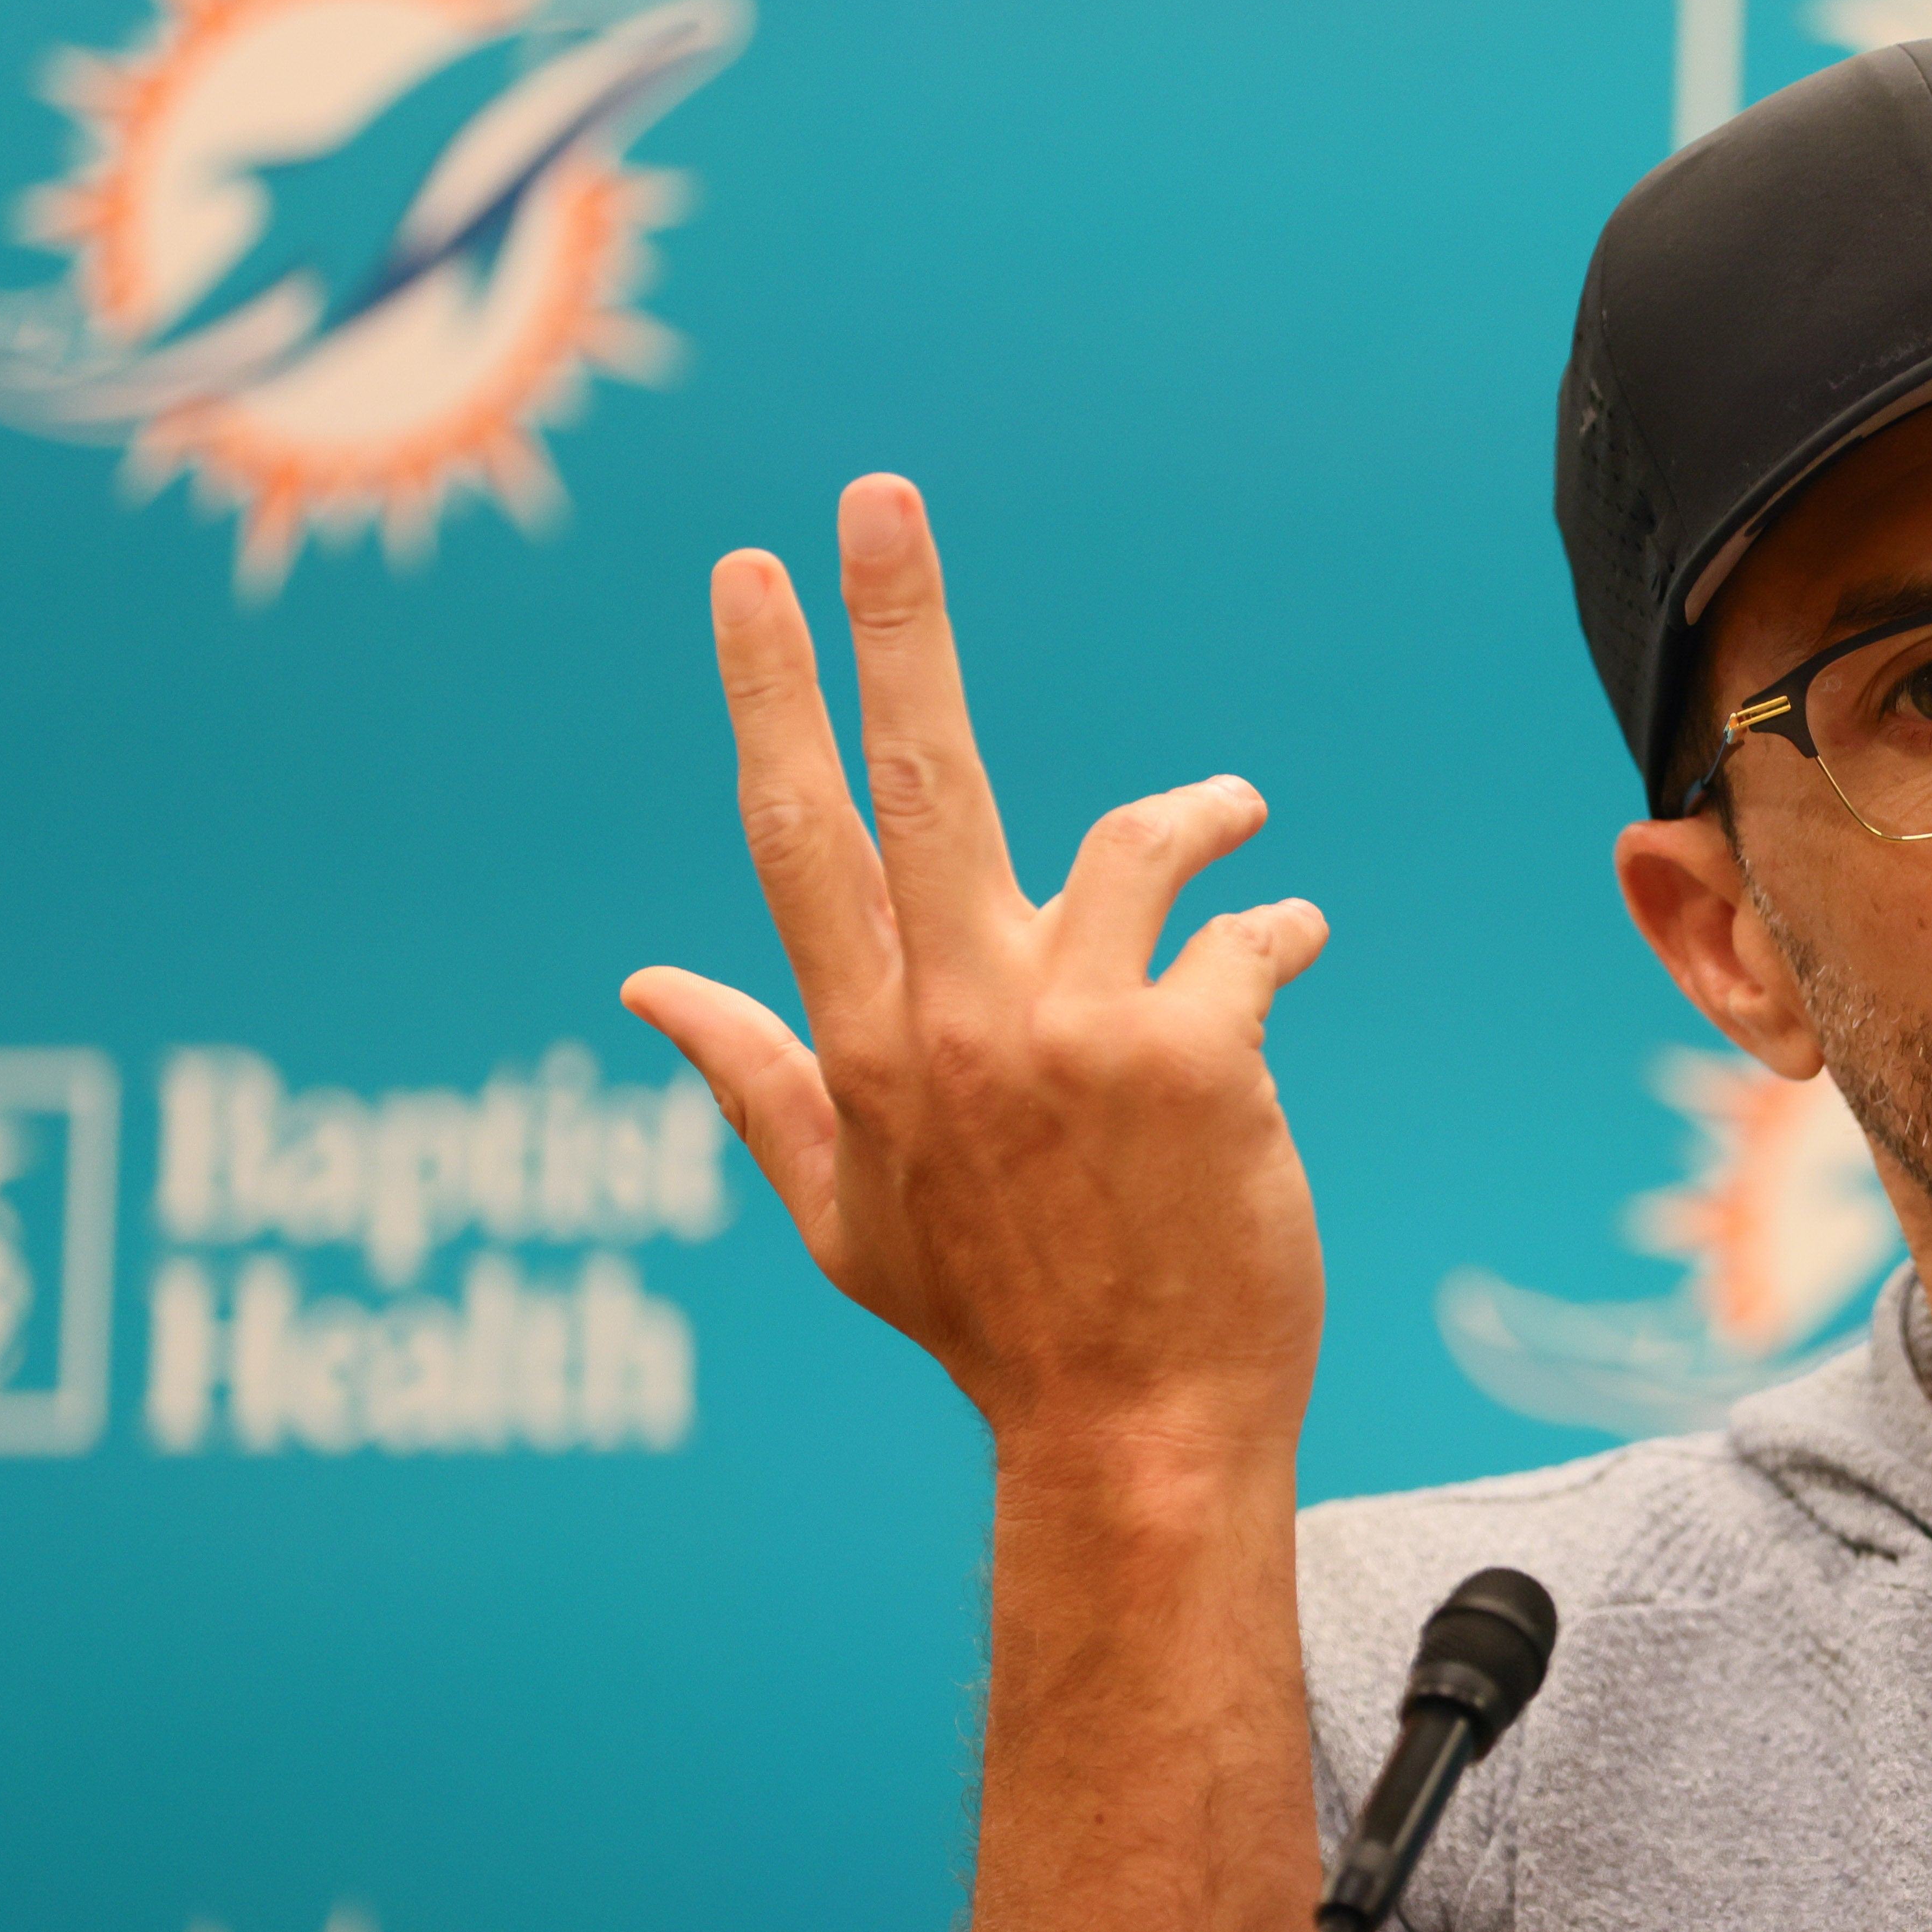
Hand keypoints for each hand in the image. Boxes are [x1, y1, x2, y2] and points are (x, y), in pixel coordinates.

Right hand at [621, 475, 1328, 1458]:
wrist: (1138, 1432)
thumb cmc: (998, 1325)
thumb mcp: (847, 1216)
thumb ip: (753, 1083)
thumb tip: (644, 986)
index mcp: (866, 1049)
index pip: (797, 835)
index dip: (769, 696)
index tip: (748, 579)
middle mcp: (956, 1024)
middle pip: (920, 777)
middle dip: (896, 625)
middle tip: (879, 499)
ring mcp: (1074, 1036)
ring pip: (1134, 844)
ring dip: (1195, 815)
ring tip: (1232, 817)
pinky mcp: (1194, 1057)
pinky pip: (1243, 939)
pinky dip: (1271, 929)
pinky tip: (1287, 946)